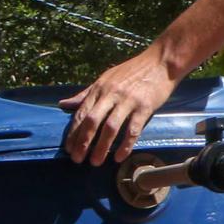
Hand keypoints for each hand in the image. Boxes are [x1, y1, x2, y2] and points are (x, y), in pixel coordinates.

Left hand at [59, 47, 180, 165]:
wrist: (160, 62)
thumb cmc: (132, 71)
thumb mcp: (105, 79)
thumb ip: (85, 94)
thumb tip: (63, 104)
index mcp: (99, 88)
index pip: (81, 113)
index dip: (74, 132)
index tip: (69, 149)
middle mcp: (111, 94)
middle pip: (92, 121)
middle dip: (83, 142)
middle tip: (77, 159)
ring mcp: (128, 101)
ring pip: (110, 127)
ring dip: (101, 147)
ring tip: (95, 162)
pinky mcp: (144, 107)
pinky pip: (132, 129)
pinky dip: (125, 145)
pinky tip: (118, 157)